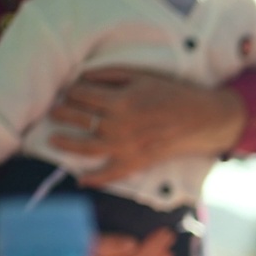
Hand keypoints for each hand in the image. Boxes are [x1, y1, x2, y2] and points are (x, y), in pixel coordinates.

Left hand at [48, 66, 244, 186]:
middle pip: (79, 118)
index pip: (81, 95)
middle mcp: (118, 125)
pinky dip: (94, 179)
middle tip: (54, 111)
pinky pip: (110, 174)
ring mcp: (126, 146)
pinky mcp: (136, 163)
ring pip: (85, 147)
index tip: (69, 92)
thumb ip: (111, 74)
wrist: (203, 119)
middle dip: (62, 113)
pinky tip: (80, 180)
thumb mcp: (142, 76)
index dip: (71, 91)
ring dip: (65, 143)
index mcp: (120, 100)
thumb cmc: (173, 93)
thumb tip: (82, 77)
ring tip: (53, 140)